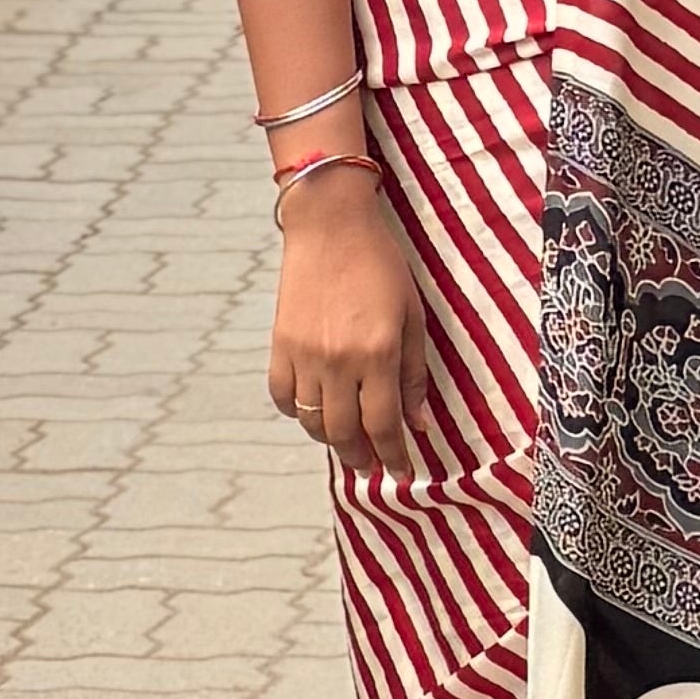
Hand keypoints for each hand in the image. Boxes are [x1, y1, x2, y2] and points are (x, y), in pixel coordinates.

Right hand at [271, 168, 430, 466]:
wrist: (330, 225)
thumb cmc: (380, 264)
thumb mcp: (412, 316)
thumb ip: (414, 373)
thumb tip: (419, 423)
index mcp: (378, 352)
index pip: (384, 424)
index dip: (394, 456)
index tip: (401, 473)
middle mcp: (339, 360)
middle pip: (345, 432)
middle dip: (361, 457)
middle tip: (372, 467)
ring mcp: (304, 354)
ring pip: (312, 420)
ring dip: (331, 439)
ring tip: (346, 441)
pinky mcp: (280, 344)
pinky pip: (283, 396)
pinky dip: (297, 411)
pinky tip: (313, 409)